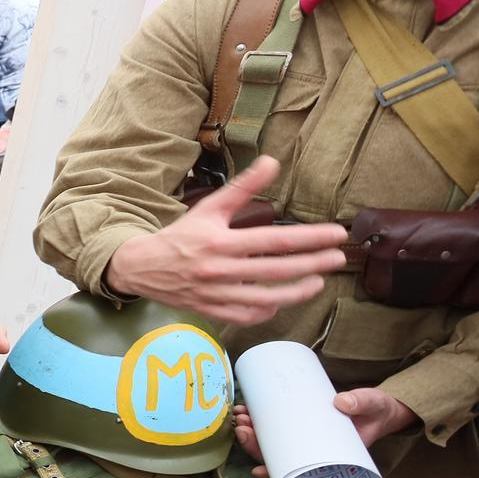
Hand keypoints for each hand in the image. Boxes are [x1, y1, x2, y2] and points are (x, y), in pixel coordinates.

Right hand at [104, 157, 350, 326]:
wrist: (140, 267)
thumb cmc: (180, 235)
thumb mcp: (210, 207)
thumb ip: (243, 187)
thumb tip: (272, 161)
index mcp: (220, 242)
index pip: (274, 241)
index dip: (310, 238)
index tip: (335, 234)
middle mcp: (220, 270)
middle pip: (276, 270)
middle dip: (313, 264)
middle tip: (339, 258)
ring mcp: (215, 294)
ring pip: (266, 299)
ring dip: (297, 292)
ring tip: (318, 282)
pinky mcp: (211, 311)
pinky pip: (245, 316)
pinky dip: (266, 311)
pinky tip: (281, 301)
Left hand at [231, 387, 412, 476]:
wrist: (380, 407)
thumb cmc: (377, 412)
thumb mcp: (373, 406)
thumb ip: (361, 402)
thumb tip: (342, 402)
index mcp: (327, 458)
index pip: (296, 471)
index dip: (275, 473)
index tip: (257, 470)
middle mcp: (310, 452)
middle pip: (275, 456)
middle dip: (254, 445)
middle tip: (243, 426)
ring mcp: (303, 439)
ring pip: (270, 443)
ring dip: (250, 432)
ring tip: (242, 415)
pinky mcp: (299, 424)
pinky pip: (274, 428)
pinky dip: (258, 422)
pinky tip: (247, 411)